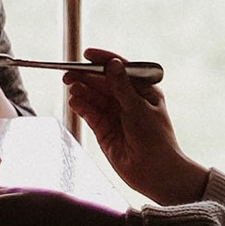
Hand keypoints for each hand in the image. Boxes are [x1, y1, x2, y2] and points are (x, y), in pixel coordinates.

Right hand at [62, 50, 203, 203]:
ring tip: (72, 88)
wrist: (155, 171)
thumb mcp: (138, 108)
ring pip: (94, 97)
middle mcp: (128, 100)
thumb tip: (112, 64)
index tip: (87, 55)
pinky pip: (89, 113)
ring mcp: (115, 115)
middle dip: (86, 77)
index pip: (121, 70)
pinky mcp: (104, 129)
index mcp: (143, 91)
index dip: (104, 60)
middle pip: (103, 83)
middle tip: (69, 74)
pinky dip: (81, 106)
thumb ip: (121, 86)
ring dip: (82, 91)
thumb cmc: (155, 138)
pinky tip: (74, 101)